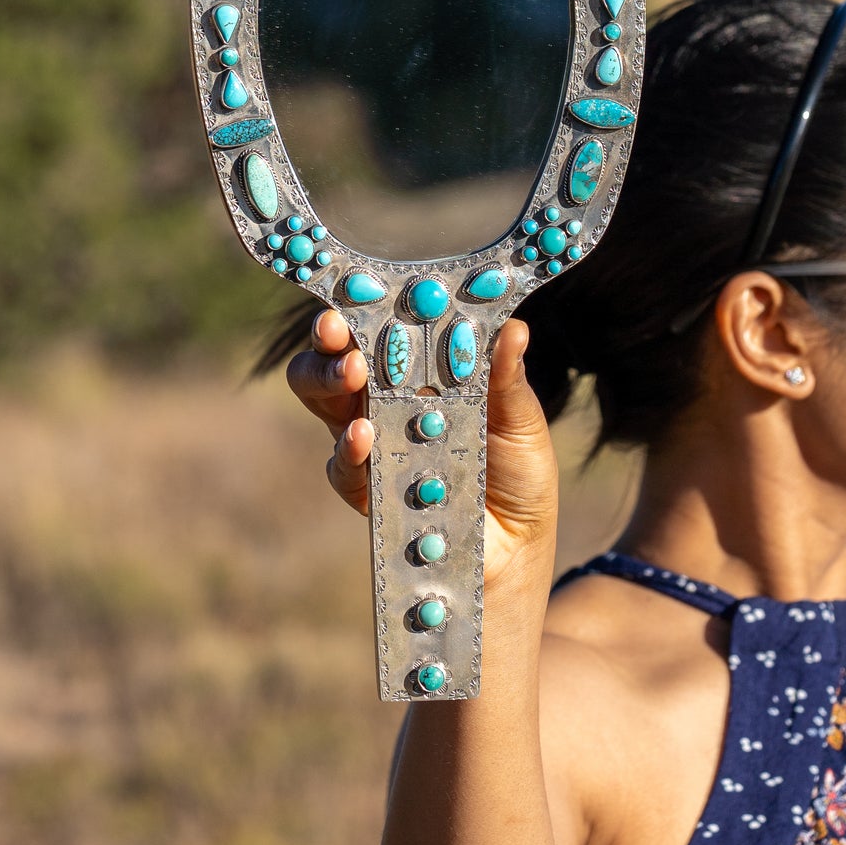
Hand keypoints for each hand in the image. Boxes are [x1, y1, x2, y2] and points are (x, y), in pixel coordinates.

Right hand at [285, 309, 559, 590]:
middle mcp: (383, 401)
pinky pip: (343, 467)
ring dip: (329, 382)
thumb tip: (514, 328)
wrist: (518, 547)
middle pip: (332, 360)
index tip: (356, 297)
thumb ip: (508, 379)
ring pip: (324, 404)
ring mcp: (371, 445)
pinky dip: (349, 449)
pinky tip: (362, 435)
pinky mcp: (367, 491)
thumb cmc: (518, 473)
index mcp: (417, 371)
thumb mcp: (521, 421)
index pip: (377, 329)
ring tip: (351, 374)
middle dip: (330, 343)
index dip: (360, 309)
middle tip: (340, 333)